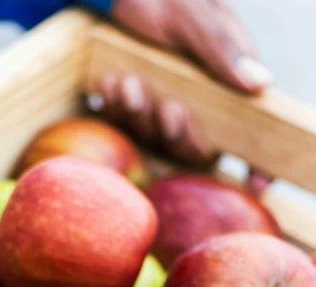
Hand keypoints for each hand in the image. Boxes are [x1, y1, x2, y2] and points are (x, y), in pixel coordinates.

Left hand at [88, 0, 272, 169]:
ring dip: (140, 114)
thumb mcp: (196, 17)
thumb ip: (223, 50)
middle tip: (169, 107)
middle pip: (196, 151)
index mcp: (227, 88)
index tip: (255, 184)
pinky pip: (123, 127)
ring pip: (155, 140)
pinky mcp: (131, 112)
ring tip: (129, 81)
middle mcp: (198, 107)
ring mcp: (161, 112)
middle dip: (180, 134)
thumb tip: (261, 84)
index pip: (250, 136)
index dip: (258, 166)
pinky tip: (110, 81)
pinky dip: (115, 107)